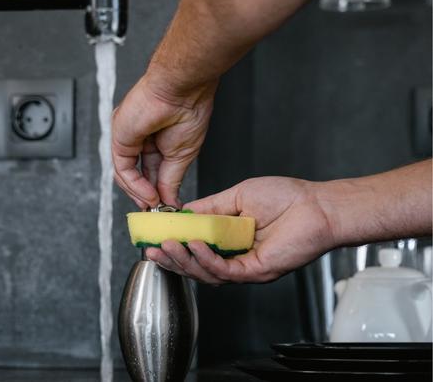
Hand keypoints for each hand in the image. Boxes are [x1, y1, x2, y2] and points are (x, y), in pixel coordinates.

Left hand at [112, 75, 216, 208]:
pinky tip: (149, 194)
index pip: (151, 171)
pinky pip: (123, 168)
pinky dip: (135, 185)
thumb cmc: (188, 109)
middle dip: (146, 195)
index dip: (157, 191)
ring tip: (155, 205)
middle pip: (137, 174)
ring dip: (140, 193)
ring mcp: (128, 137)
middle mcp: (140, 137)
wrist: (182, 90)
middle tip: (156, 211)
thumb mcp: (182, 155)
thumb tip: (171, 200)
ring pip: (127, 174)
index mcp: (157, 139)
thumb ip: (171, 180)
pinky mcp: (120, 137)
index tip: (165, 207)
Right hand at [146, 177, 336, 283]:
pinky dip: (206, 259)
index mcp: (229, 238)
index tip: (153, 235)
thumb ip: (209, 207)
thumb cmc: (285, 197)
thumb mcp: (237, 196)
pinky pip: (225, 271)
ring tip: (165, 246)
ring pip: (206, 272)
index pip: (195, 246)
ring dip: (183, 260)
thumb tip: (183, 211)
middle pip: (196, 265)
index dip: (173, 243)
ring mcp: (245, 265)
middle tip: (151, 249)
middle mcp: (235, 255)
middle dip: (171, 258)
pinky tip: (192, 245)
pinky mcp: (256, 271)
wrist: (316, 205)